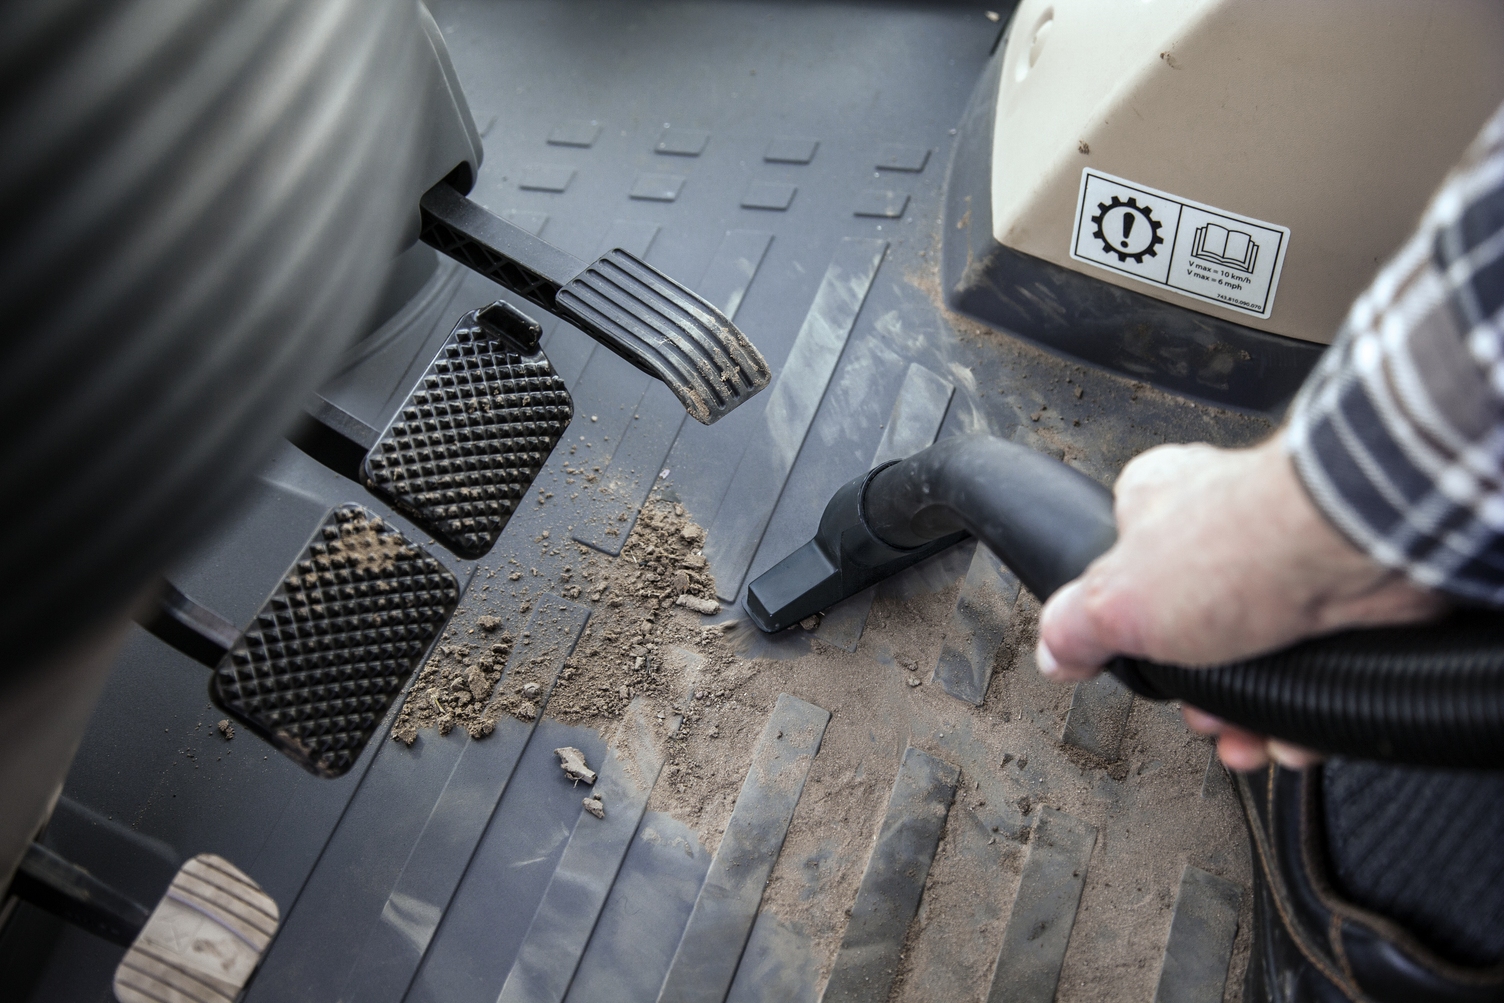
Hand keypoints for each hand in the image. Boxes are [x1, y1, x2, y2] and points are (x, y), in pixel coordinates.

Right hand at [1034, 437, 1444, 769]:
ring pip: (1257, 662)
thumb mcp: (1115, 603)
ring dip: (1251, 716)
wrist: (1354, 552)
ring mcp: (1290, 565)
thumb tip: (1055, 649)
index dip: (1127, 631)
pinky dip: (1306, 716)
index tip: (1135, 666)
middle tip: (1200, 714)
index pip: (1124, 565)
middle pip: (1195, 631)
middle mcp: (1225, 528)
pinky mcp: (1346, 601)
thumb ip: (1074, 627)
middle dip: (1199, 693)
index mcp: (1157, 503)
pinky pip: (1316, 676)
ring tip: (1247, 739)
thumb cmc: (1240, 545)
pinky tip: (1293, 733)